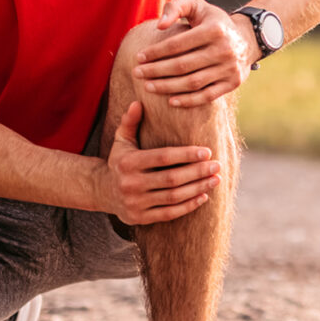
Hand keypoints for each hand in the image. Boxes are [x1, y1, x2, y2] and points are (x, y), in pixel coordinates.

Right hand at [92, 101, 220, 225]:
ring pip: (173, 197)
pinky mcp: (140, 218)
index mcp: (128, 162)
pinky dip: (188, 206)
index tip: (207, 152)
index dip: (186, 155)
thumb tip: (138, 102)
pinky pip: (169, 213)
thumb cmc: (120, 161)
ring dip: (198, 188)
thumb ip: (130, 122)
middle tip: (217, 166)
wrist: (102, 191)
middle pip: (171, 179)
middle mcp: (130, 184)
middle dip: (197, 172)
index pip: (163, 157)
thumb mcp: (122, 140)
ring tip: (215, 179)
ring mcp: (135, 203)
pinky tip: (204, 196)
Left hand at [134, 0, 255, 107]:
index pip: (177, 44)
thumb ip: (175, 8)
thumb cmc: (213, 21)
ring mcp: (230, 68)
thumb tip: (160, 26)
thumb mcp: (197, 6)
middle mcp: (224, 49)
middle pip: (182, 65)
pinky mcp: (233, 83)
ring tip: (148, 87)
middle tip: (137, 74)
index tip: (138, 57)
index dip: (155, 52)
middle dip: (156, 71)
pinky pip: (207, 96)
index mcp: (214, 29)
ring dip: (167, 87)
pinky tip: (170, 101)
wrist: (247, 38)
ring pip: (193, 82)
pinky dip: (188, 101)